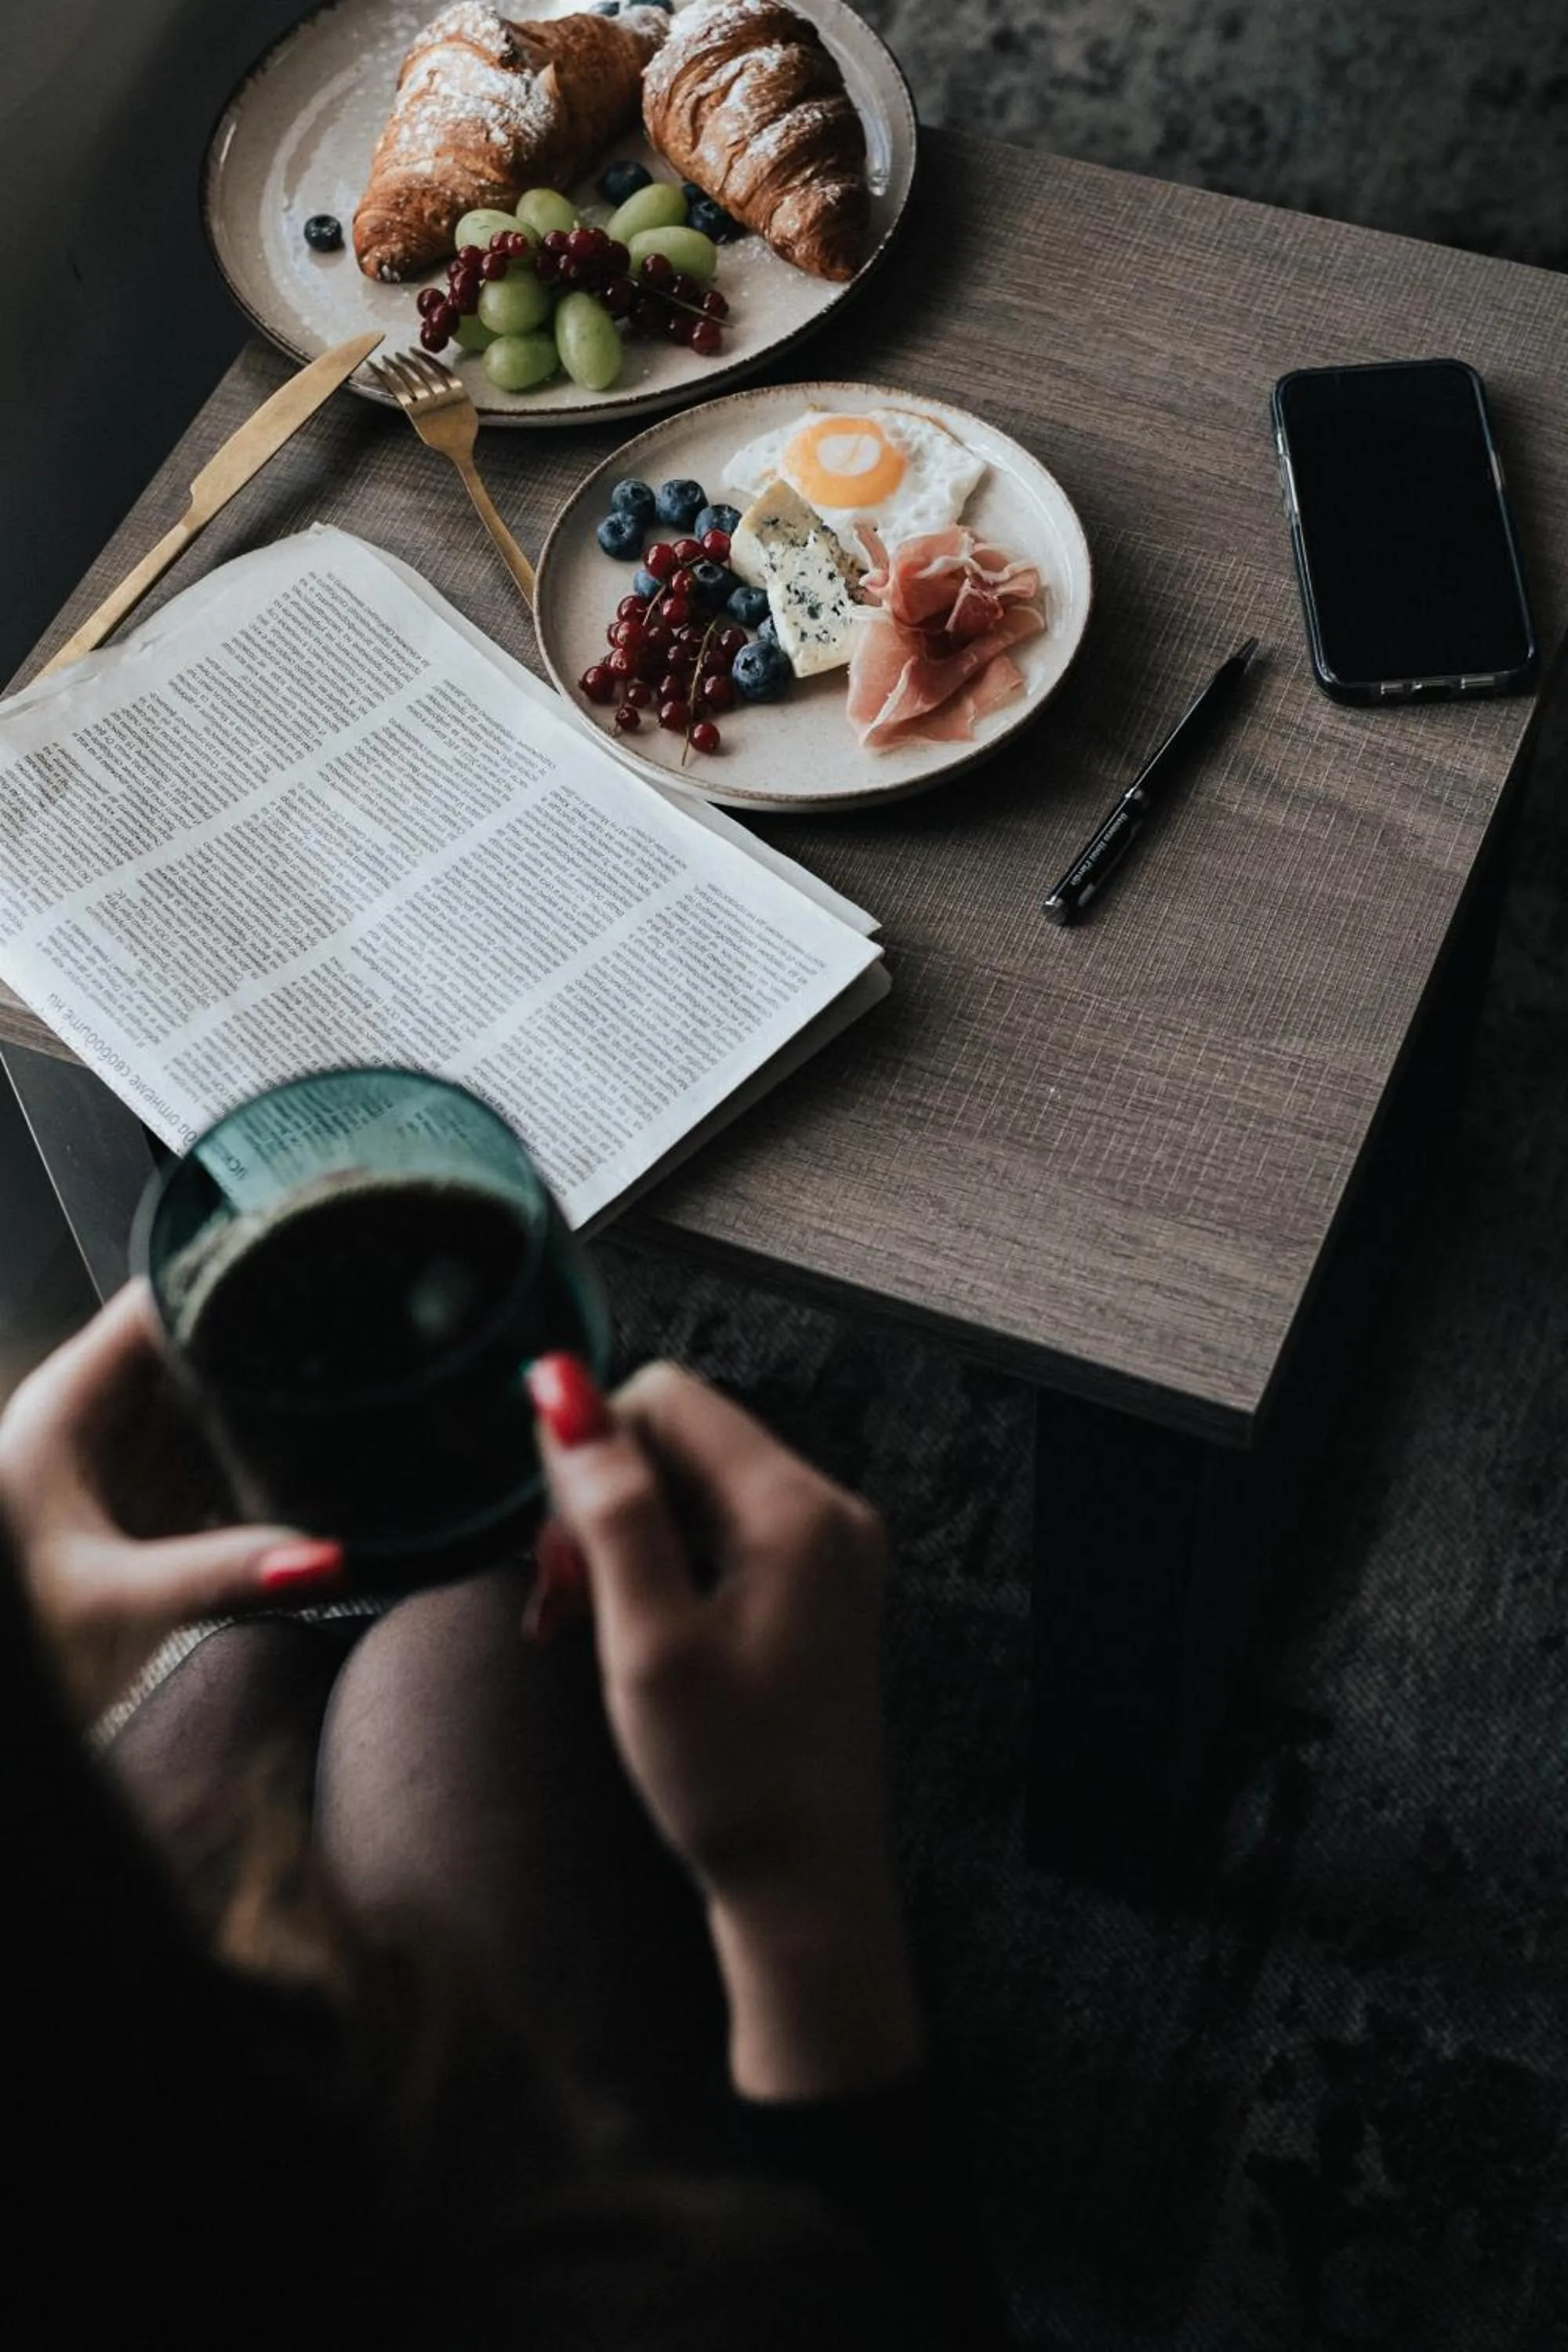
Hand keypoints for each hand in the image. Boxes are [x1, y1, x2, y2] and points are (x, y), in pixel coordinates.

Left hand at [0, 1281, 342, 1723]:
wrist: (11, 1718)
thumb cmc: (22, 1637)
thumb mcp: (114, 1602)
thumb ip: (221, 1573)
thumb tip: (327, 1555)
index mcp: (71, 1404)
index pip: (160, 1301)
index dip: (231, 1274)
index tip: (310, 1268)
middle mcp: (103, 1420)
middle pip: (203, 1346)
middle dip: (276, 1343)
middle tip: (367, 1338)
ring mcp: (131, 1464)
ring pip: (221, 1405)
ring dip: (279, 1409)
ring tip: (362, 1399)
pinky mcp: (154, 1512)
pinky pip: (227, 1465)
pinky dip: (272, 1466)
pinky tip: (324, 1474)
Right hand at [528, 1353, 921, 2097]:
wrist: (806, 1885)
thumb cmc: (731, 1780)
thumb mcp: (648, 1642)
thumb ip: (608, 1509)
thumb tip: (561, 1389)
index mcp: (795, 1510)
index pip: (667, 1397)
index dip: (592, 1450)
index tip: (554, 1543)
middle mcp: (825, 1511)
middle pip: (679, 1438)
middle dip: (602, 1501)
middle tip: (561, 1598)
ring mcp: (826, 1549)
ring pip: (690, 1486)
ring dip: (621, 1538)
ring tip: (581, 1623)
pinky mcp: (812, 1585)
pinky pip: (717, 1532)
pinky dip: (660, 1566)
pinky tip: (624, 1630)